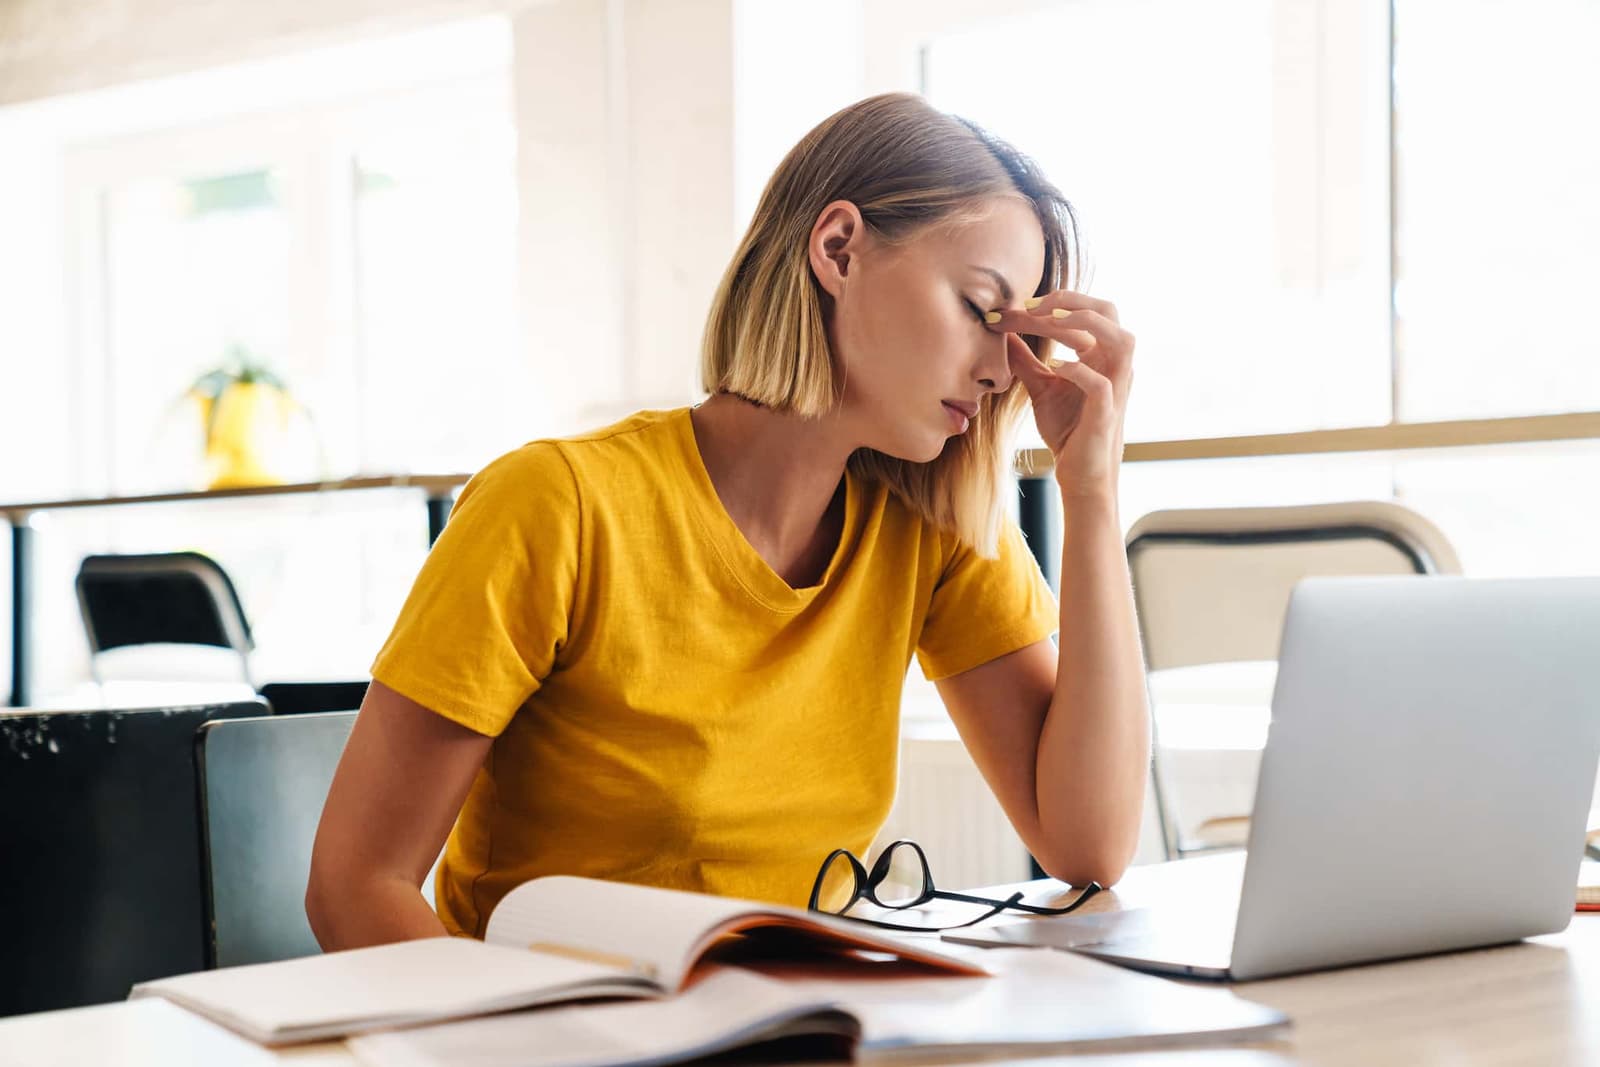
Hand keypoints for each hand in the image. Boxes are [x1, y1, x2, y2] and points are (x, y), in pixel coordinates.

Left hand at [984, 291, 1134, 498]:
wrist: (1078, 473)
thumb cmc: (1067, 429)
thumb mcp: (1040, 387)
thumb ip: (1025, 360)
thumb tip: (1002, 333)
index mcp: (1101, 354)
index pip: (1080, 313)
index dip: (1046, 305)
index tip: (1007, 311)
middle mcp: (1114, 364)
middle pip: (1109, 310)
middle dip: (1071, 300)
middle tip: (1030, 306)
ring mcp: (1116, 387)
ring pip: (1121, 339)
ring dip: (1086, 323)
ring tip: (1049, 321)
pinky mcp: (1107, 412)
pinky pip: (1101, 383)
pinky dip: (1077, 370)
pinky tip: (1053, 366)